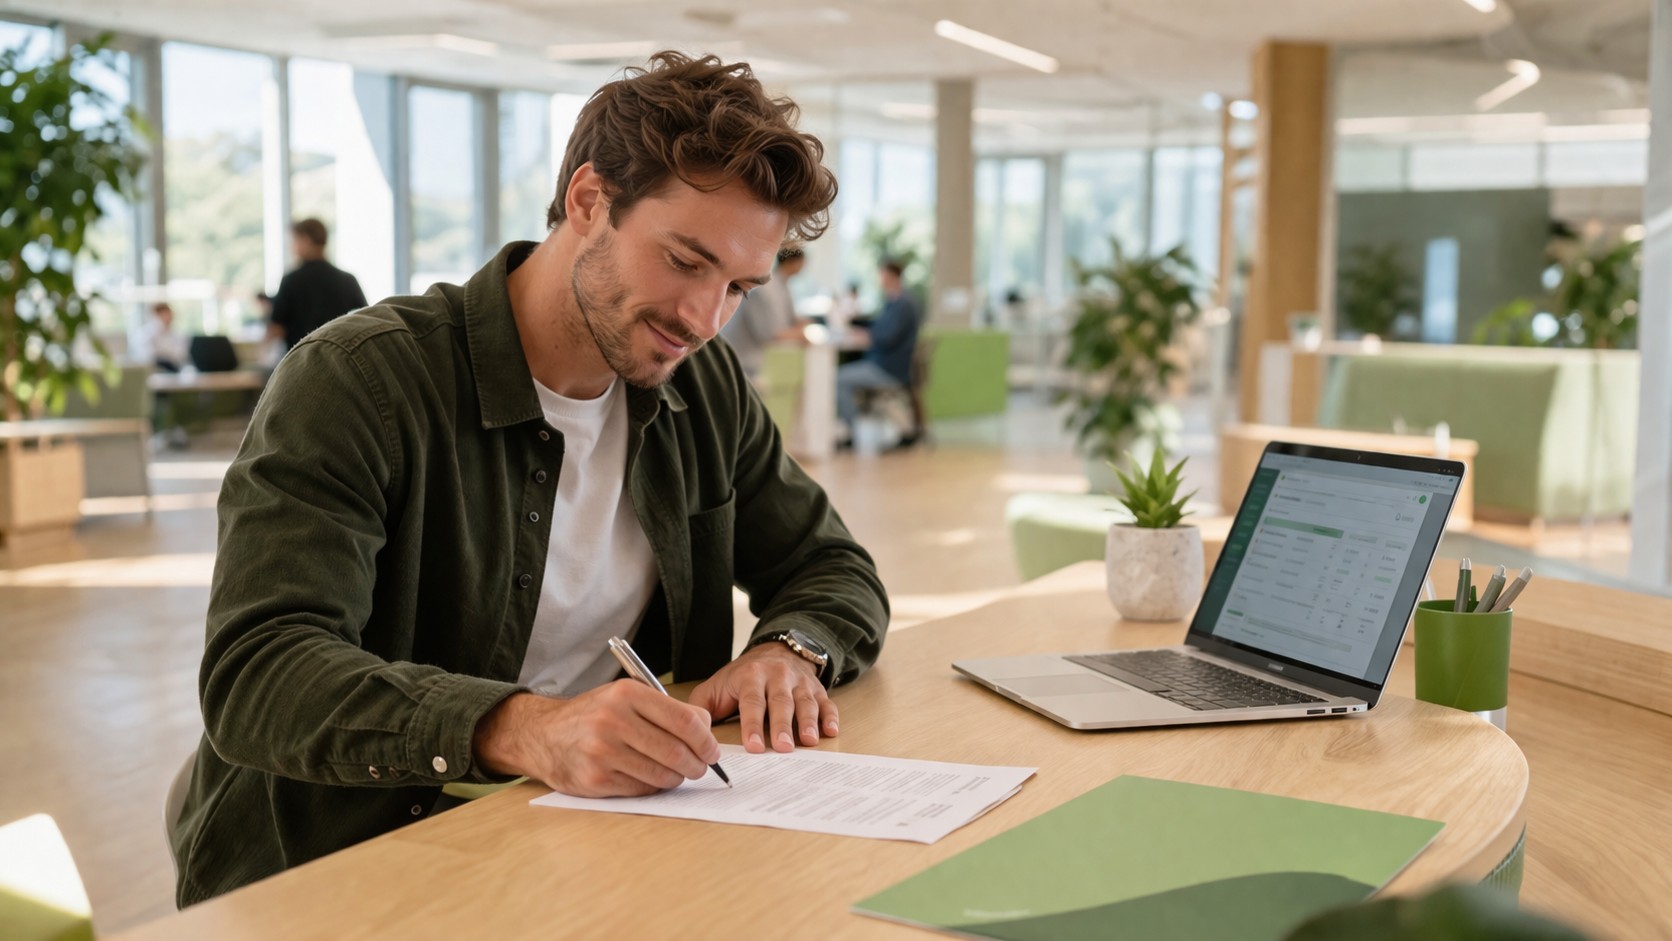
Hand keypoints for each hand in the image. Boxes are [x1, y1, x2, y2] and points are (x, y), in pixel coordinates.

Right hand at [473, 684, 719, 796]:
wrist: (542, 735)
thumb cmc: (592, 716)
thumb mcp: (624, 697)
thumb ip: (665, 709)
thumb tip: (706, 730)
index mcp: (626, 694)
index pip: (684, 719)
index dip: (706, 739)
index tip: (713, 750)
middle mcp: (613, 721)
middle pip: (676, 750)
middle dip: (697, 764)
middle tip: (701, 767)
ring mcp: (602, 752)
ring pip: (662, 773)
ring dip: (677, 778)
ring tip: (676, 772)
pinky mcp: (595, 780)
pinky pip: (642, 789)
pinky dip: (654, 786)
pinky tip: (650, 778)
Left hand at [689, 642, 837, 753]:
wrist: (776, 650)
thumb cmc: (743, 676)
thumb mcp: (718, 684)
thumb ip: (703, 705)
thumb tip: (691, 730)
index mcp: (751, 676)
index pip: (752, 701)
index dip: (752, 724)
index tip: (753, 746)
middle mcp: (777, 676)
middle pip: (781, 702)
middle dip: (782, 725)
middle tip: (782, 748)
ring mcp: (799, 682)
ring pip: (805, 702)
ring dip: (808, 722)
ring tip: (809, 741)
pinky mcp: (817, 689)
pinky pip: (826, 702)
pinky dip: (830, 716)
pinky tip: (830, 730)